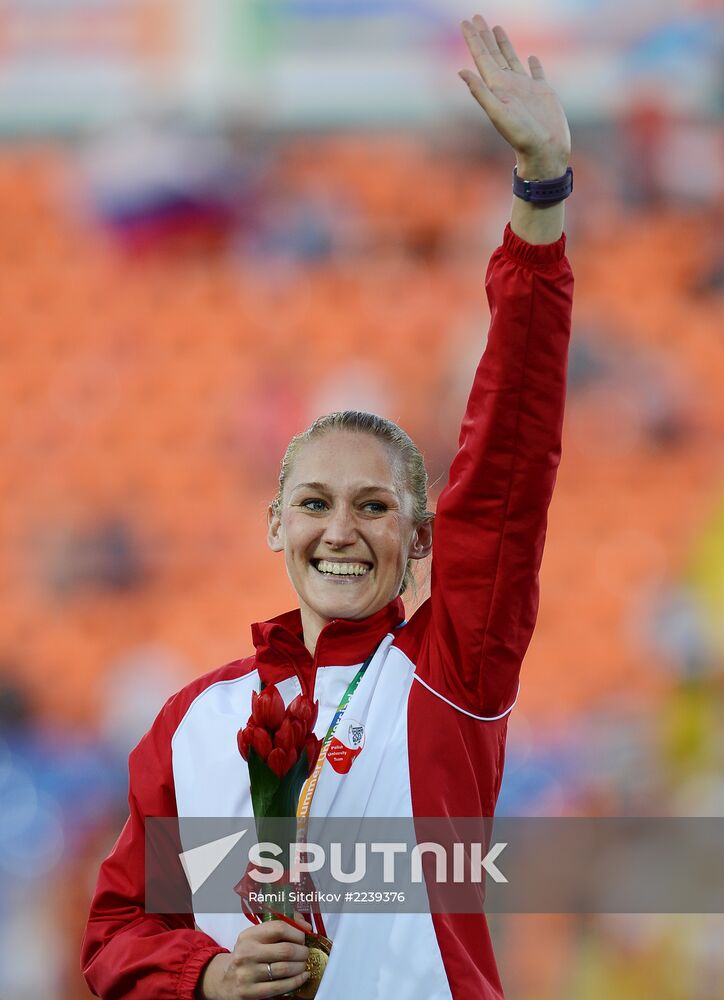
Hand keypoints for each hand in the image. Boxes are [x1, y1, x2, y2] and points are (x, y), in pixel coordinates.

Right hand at [199, 918, 311, 998]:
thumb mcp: (256, 937)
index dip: (297, 932)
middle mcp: (247, 953)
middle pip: (285, 949)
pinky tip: (302, 976)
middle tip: (306, 953)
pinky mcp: (250, 992)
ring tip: (303, 964)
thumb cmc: (247, 955)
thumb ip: (279, 927)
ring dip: (300, 966)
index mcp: (249, 936)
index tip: (303, 937)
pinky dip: (296, 981)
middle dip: (302, 951)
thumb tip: (305, 925)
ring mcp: (248, 974)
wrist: (224, 980)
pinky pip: (280, 986)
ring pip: (284, 968)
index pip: (279, 928)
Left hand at [459, 14, 569, 178]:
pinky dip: (532, 63)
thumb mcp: (498, 113)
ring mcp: (525, 88)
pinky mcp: (542, 92)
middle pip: (493, 55)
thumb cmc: (521, 136)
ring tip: (496, 28)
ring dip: (503, 44)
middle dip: (483, 36)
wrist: (545, 151)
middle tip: (476, 17)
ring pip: (511, 59)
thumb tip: (461, 71)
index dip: (473, 40)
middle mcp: (508, 85)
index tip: (465, 21)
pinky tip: (532, 57)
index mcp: (496, 88)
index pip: (481, 58)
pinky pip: (536, 72)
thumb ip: (480, 92)